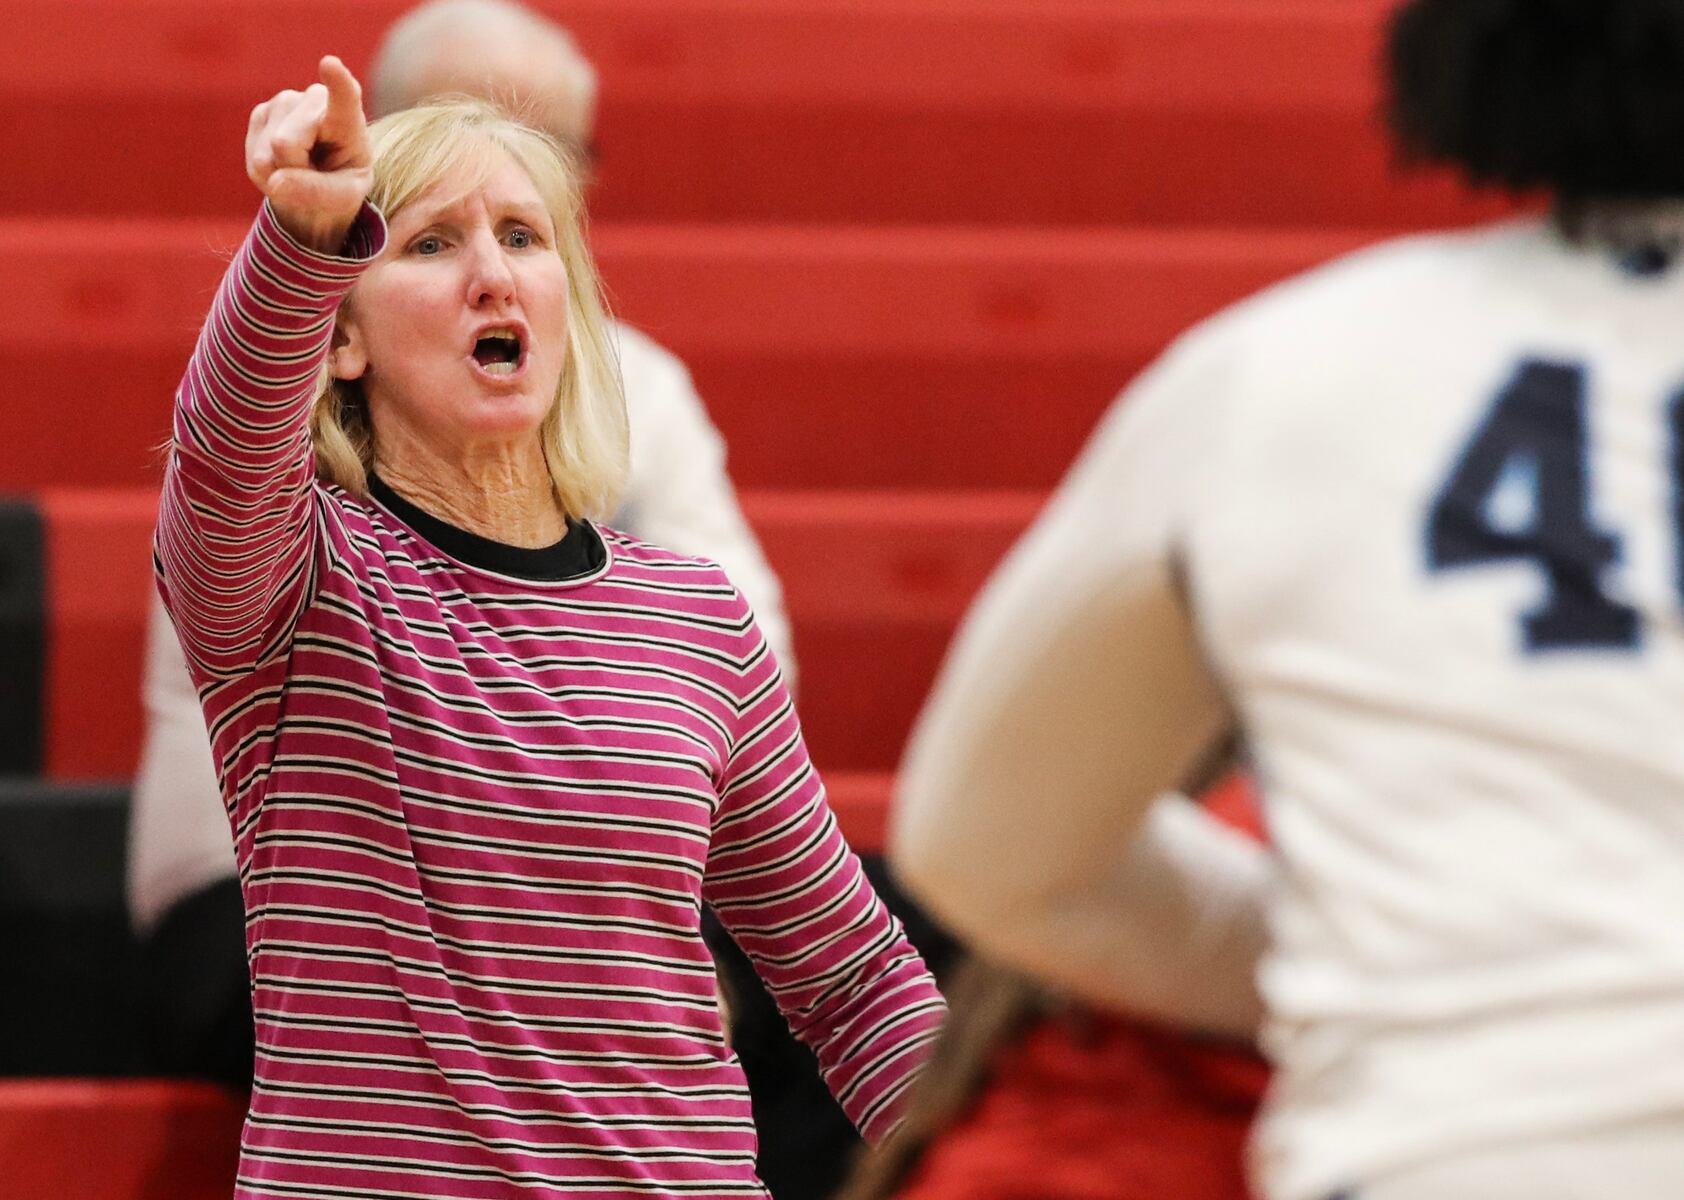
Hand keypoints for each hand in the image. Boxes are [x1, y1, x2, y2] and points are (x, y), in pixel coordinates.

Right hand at [246, 56, 372, 253]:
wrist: (321, 179)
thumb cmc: (342, 183)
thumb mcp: (344, 197)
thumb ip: (317, 192)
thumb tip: (276, 181)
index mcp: (348, 118)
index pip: (344, 97)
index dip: (336, 81)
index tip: (330, 64)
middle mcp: (314, 100)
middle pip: (285, 144)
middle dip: (294, 170)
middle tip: (315, 172)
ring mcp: (284, 103)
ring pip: (266, 155)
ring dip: (281, 174)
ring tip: (303, 168)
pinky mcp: (261, 113)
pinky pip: (255, 160)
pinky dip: (268, 174)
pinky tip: (284, 164)